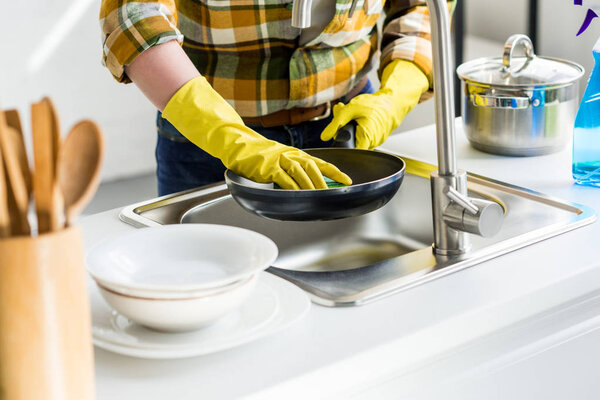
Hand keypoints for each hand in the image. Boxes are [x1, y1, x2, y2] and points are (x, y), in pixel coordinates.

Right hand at [162, 76, 351, 189]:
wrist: (238, 145)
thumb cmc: (259, 156)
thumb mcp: (281, 159)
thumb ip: (294, 170)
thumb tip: (309, 185)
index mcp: (296, 154)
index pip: (321, 162)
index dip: (335, 172)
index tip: (347, 181)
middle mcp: (291, 155)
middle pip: (313, 167)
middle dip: (325, 181)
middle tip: (333, 192)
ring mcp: (280, 160)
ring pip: (301, 173)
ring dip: (312, 185)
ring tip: (319, 196)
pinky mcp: (269, 168)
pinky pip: (284, 179)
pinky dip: (293, 188)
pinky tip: (299, 195)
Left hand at [321, 60, 428, 149]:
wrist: (393, 101)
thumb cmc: (374, 104)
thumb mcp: (350, 109)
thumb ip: (336, 123)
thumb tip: (324, 137)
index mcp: (366, 137)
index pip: (350, 152)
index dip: (341, 146)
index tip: (336, 137)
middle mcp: (372, 143)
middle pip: (350, 144)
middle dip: (342, 130)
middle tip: (342, 115)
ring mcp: (375, 142)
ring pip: (356, 139)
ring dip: (350, 127)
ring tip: (352, 114)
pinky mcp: (376, 139)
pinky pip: (362, 136)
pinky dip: (357, 127)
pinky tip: (358, 117)